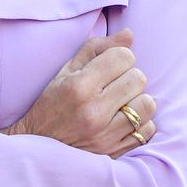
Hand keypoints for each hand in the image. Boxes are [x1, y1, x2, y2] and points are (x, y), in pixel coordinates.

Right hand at [0, 28, 156, 157]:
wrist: (40, 147)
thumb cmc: (52, 104)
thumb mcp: (66, 71)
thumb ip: (96, 49)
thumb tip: (129, 34)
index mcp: (79, 86)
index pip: (123, 57)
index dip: (119, 57)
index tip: (111, 65)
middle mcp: (94, 110)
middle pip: (138, 78)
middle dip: (129, 76)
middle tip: (115, 84)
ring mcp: (106, 134)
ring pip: (147, 104)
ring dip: (137, 100)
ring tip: (122, 101)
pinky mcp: (115, 152)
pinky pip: (147, 130)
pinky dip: (140, 123)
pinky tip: (124, 120)